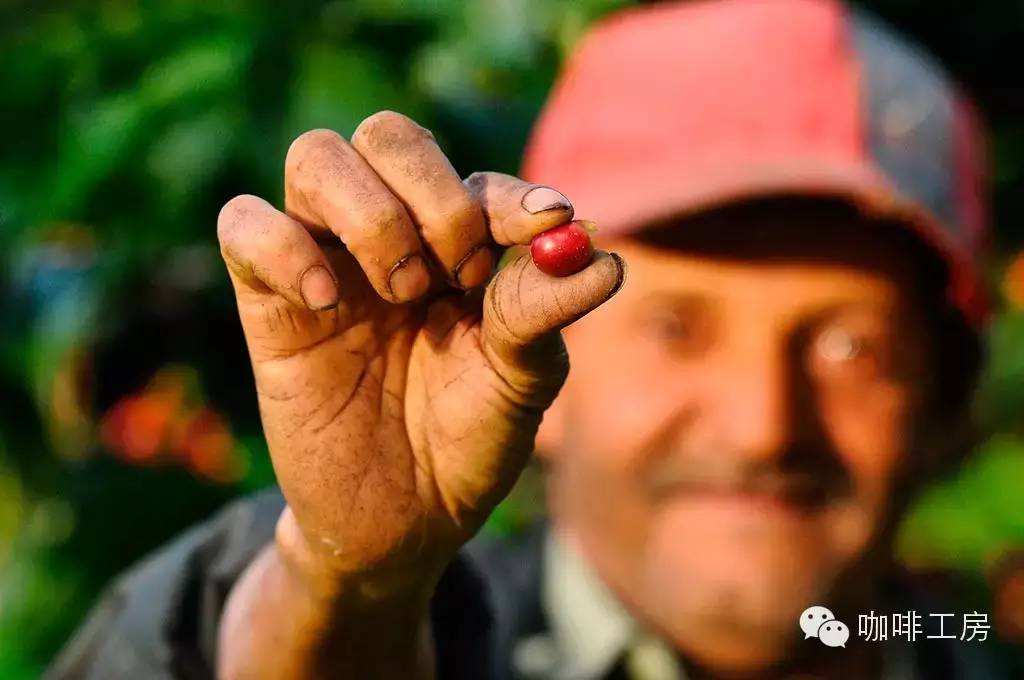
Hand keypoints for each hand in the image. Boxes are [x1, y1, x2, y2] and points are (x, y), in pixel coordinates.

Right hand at [216, 111, 623, 589]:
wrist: (404, 522)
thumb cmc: (470, 442)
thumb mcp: (522, 381)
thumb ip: (544, 313)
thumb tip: (603, 260)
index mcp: (459, 246)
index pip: (472, 178)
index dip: (506, 195)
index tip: (545, 224)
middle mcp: (391, 237)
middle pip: (387, 135)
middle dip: (432, 193)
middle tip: (460, 270)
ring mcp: (326, 263)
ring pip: (316, 156)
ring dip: (369, 213)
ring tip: (402, 289)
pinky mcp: (268, 303)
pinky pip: (242, 224)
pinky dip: (282, 245)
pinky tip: (326, 302)